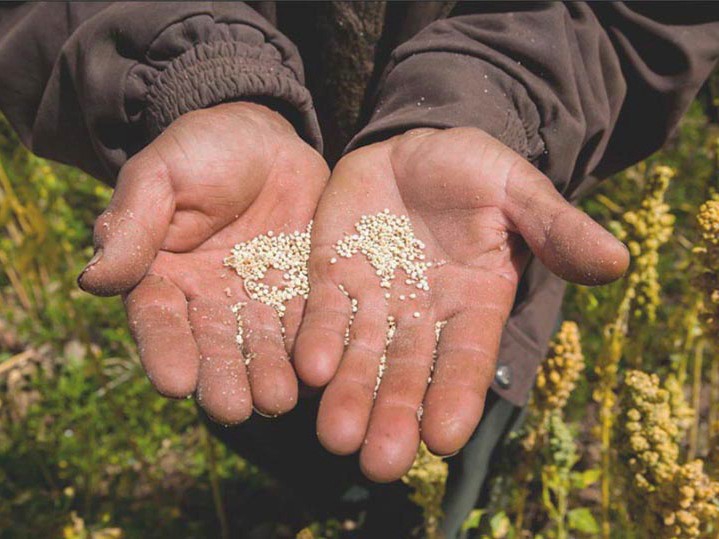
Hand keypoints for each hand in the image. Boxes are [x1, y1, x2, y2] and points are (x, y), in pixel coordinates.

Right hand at [78, 103, 328, 423]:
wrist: (264, 138)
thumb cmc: (201, 150)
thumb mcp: (161, 175)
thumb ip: (133, 225)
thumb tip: (92, 280)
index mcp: (163, 277)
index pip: (158, 320)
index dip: (165, 350)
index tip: (174, 382)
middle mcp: (209, 299)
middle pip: (213, 345)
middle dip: (223, 378)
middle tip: (234, 409)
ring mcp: (258, 298)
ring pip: (262, 343)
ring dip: (269, 373)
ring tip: (279, 399)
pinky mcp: (302, 290)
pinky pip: (307, 320)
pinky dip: (312, 344)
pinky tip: (320, 369)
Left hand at [294, 128, 627, 480]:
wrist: (415, 145)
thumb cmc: (474, 171)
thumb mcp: (518, 192)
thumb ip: (557, 228)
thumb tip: (619, 262)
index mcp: (472, 304)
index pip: (465, 360)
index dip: (456, 396)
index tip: (444, 438)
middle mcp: (421, 314)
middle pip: (407, 374)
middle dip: (394, 416)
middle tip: (379, 464)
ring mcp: (374, 297)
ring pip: (360, 355)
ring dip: (348, 395)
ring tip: (334, 436)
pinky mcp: (332, 274)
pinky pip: (323, 312)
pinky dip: (317, 340)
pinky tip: (308, 368)